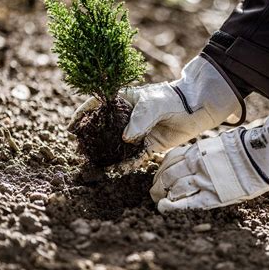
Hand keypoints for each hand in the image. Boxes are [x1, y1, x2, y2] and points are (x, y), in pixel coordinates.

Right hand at [68, 56, 242, 153]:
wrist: (196, 108)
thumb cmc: (172, 98)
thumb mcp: (153, 104)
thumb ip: (139, 119)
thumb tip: (125, 138)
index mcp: (124, 100)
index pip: (98, 105)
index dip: (83, 114)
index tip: (71, 126)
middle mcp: (128, 117)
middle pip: (106, 129)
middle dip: (93, 140)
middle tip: (82, 151)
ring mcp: (138, 132)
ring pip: (118, 146)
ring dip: (108, 155)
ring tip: (96, 166)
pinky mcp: (150, 145)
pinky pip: (135, 157)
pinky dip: (127, 164)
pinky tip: (118, 170)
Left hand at [150, 108, 268, 212]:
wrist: (261, 155)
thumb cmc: (244, 149)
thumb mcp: (218, 146)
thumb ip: (203, 153)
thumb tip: (192, 158)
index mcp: (198, 151)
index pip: (170, 160)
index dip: (161, 169)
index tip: (158, 175)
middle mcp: (196, 165)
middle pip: (167, 175)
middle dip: (158, 184)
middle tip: (154, 190)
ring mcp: (203, 180)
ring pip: (174, 187)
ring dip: (162, 194)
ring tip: (158, 199)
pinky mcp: (212, 196)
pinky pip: (188, 202)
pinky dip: (173, 206)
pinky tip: (163, 208)